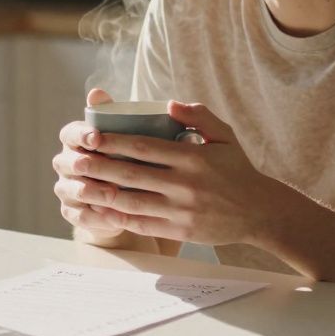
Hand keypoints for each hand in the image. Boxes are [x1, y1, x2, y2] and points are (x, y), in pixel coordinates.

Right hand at [52, 88, 127, 241]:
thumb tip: (97, 91)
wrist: (127, 193)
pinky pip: (79, 216)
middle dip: (85, 166)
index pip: (69, 133)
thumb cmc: (127, 155)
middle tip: (106, 168)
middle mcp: (66, 163)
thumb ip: (112, 113)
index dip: (81, 135)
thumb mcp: (126, 134)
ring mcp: (66, 188)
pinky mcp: (72, 212)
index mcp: (75, 140)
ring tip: (113, 195)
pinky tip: (115, 217)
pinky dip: (97, 217)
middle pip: (66, 162)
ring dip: (92, 193)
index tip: (97, 137)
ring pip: (72, 190)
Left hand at [67, 101, 276, 245]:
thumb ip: (199, 116)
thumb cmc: (237, 169)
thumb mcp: (225, 136)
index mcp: (192, 157)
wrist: (259, 211)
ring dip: (102, 195)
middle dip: (100, 167)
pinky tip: (100, 211)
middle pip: (132, 174)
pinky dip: (118, 218)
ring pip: (132, 202)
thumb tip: (169, 104)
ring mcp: (181, 210)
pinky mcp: (180, 231)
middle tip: (75, 161)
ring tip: (80, 186)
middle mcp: (185, 184)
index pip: (144, 146)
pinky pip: (142, 224)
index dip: (114, 142)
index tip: (91, 137)